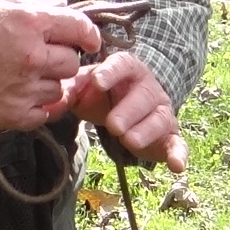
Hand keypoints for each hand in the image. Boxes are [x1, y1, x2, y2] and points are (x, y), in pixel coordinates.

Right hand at [0, 0, 98, 130]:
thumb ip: (32, 6)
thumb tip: (62, 7)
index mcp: (29, 23)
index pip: (79, 28)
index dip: (88, 34)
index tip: (88, 40)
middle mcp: (32, 57)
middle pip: (71, 63)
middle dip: (61, 59)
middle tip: (43, 57)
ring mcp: (24, 89)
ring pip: (59, 90)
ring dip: (48, 83)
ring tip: (23, 76)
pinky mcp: (13, 115)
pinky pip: (44, 115)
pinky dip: (38, 107)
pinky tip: (22, 95)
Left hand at [62, 51, 186, 172]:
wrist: (124, 110)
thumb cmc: (102, 96)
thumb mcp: (83, 90)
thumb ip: (68, 92)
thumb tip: (49, 104)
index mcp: (127, 71)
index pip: (123, 64)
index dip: (112, 72)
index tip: (97, 82)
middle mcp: (149, 89)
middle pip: (144, 95)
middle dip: (129, 110)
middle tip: (112, 125)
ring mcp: (161, 112)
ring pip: (159, 118)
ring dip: (145, 130)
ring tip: (128, 141)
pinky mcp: (169, 136)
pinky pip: (178, 143)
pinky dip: (179, 154)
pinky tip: (176, 166)